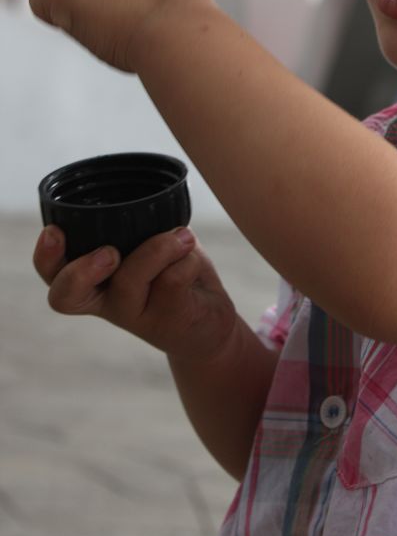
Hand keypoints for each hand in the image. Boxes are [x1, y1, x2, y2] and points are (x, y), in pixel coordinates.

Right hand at [33, 226, 237, 363]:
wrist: (211, 325)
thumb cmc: (179, 274)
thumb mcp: (159, 243)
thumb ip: (147, 227)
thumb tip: (152, 210)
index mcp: (95, 277)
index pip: (53, 272)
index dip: (45, 256)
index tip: (54, 232)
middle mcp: (107, 299)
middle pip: (67, 294)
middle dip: (80, 271)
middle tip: (109, 254)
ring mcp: (133, 313)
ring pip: (129, 277)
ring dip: (158, 249)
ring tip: (183, 237)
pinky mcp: (165, 320)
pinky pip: (172, 277)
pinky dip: (187, 258)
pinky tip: (193, 255)